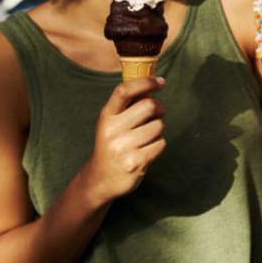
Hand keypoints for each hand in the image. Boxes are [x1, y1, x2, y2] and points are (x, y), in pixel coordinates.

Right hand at [84, 77, 166, 204]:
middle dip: (159, 108)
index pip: (124, 91)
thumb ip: (128, 107)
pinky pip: (160, 144)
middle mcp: (112, 130)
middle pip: (149, 106)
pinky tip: (146, 150)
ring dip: (158, 129)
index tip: (161, 82)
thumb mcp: (112, 124)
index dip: (145, 82)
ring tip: (146, 137)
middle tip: (158, 113)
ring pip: (158, 126)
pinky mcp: (135, 162)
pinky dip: (158, 145)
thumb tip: (153, 84)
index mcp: (106, 116)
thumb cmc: (112, 145)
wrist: (100, 180)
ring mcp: (123, 147)